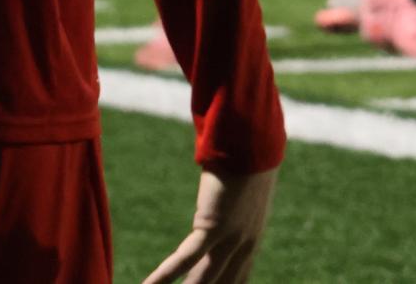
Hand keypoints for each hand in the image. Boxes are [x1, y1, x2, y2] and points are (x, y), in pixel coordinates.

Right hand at [142, 166, 277, 283]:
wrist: (252, 144)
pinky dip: (163, 276)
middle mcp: (243, 249)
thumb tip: (216, 212)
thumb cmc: (245, 163)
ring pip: (201, 283)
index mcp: (250, 245)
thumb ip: (231, 214)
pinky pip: (184, 260)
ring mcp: (229, 241)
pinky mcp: (212, 228)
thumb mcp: (242, 197)